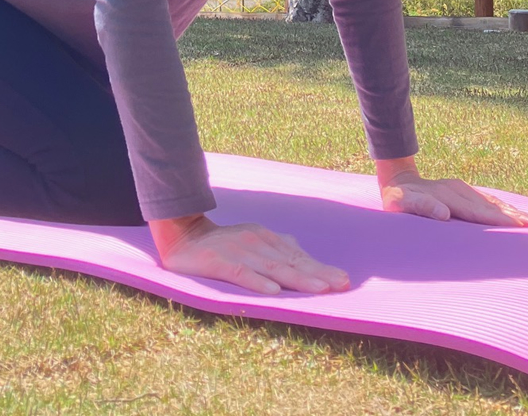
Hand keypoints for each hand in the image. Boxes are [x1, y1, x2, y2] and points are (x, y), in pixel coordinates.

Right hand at [149, 213, 349, 295]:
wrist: (182, 236)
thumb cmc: (222, 244)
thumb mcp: (252, 242)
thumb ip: (276, 248)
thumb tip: (301, 253)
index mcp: (266, 239)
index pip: (298, 257)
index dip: (321, 269)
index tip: (345, 281)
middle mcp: (256, 243)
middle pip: (291, 263)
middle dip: (318, 275)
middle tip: (341, 285)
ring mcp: (238, 251)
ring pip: (272, 269)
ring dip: (297, 279)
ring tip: (319, 289)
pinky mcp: (219, 261)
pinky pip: (241, 273)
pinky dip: (257, 282)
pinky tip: (273, 292)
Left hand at [378, 160, 527, 227]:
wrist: (395, 181)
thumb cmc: (398, 200)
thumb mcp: (403, 204)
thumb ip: (423, 208)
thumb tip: (444, 214)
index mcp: (447, 196)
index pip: (478, 211)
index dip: (499, 220)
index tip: (520, 227)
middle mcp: (458, 190)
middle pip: (491, 205)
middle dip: (515, 216)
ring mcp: (462, 189)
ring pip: (492, 201)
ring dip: (514, 211)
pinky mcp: (462, 191)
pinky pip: (487, 200)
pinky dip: (504, 207)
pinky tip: (516, 214)